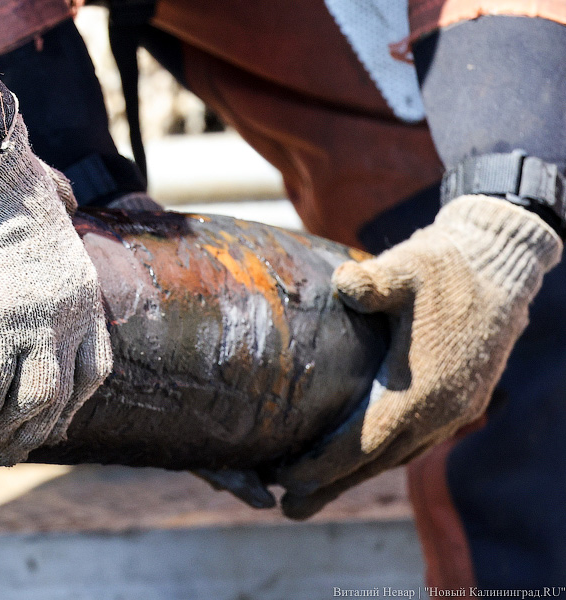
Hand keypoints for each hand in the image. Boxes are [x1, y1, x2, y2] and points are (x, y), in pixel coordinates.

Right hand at [0, 116, 112, 464]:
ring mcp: (39, 321)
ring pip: (38, 398)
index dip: (79, 401)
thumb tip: (63, 193)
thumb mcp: (55, 211)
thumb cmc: (15, 190)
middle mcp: (71, 315)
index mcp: (86, 296)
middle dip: (46, 429)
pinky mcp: (0, 320)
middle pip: (69, 391)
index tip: (62, 421)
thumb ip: (65, 214)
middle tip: (20, 449)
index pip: (97, 366)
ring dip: (16, 431)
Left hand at [276, 195, 561, 518]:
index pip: (366, 442)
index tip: (285, 479)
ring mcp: (453, 412)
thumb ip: (375, 281)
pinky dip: (380, 455)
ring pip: (396, 456)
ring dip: (354, 475)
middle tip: (289, 509)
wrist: (499, 267)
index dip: (324, 464)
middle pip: (377, 462)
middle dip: (331, 485)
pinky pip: (412, 442)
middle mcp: (441, 411)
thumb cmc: (445, 267)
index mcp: (425, 389)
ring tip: (312, 494)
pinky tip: (357, 458)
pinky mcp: (458, 404)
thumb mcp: (408, 266)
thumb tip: (346, 285)